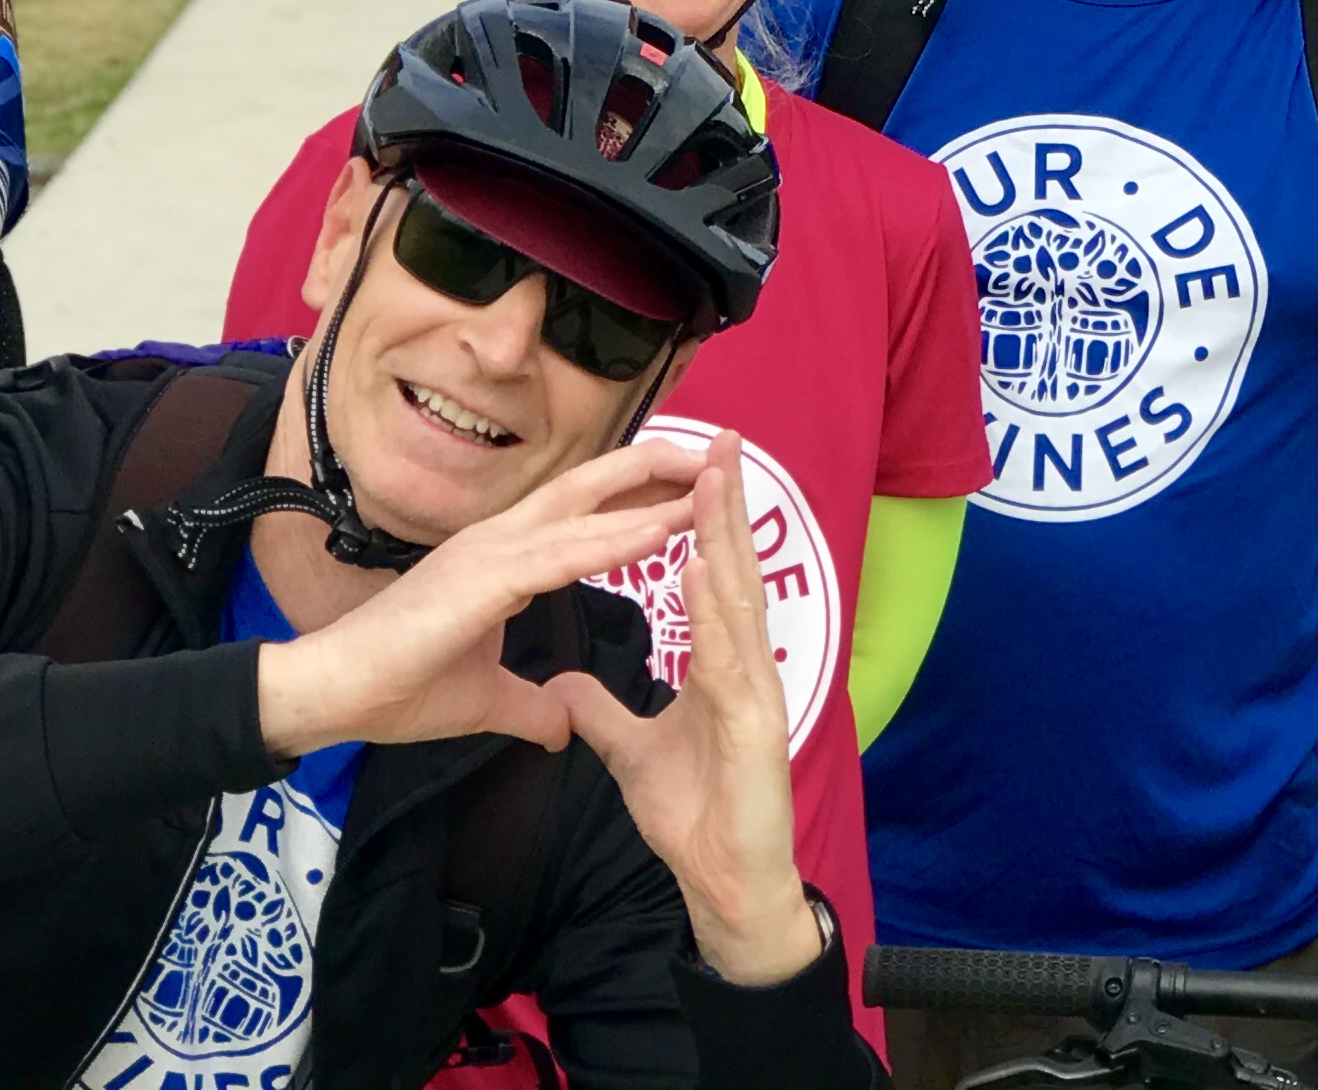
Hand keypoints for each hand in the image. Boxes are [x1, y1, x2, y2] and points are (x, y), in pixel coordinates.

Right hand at [257, 437, 700, 759]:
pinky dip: (616, 539)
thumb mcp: (484, 699)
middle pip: (591, 487)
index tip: (690, 484)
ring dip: (651, 492)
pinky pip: (564, 553)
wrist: (333, 697)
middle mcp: (500, 539)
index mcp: (501, 557)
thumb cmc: (398, 690)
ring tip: (710, 479)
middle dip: (655, 467)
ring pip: (585, 508)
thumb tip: (558, 723)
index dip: (635, 493)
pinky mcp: (483, 579)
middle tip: (717, 455)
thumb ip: (526, 704)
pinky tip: (661, 531)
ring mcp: (490, 552)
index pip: (580, 511)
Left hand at [562, 434, 825, 987]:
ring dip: (725, 534)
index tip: (691, 463)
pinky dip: (711, 608)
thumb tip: (560, 687)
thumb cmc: (699, 817)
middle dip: (724, 501)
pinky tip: (696, 565)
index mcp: (724, 666)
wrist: (726, 882)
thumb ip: (601, 714)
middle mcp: (746, 666)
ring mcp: (756, 690)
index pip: (710, 577)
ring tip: (711, 474)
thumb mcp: (635, 754)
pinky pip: (726, 657)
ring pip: (737, 599)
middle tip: (721, 435)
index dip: (701, 519)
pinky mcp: (755, 724)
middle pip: (732, 569)